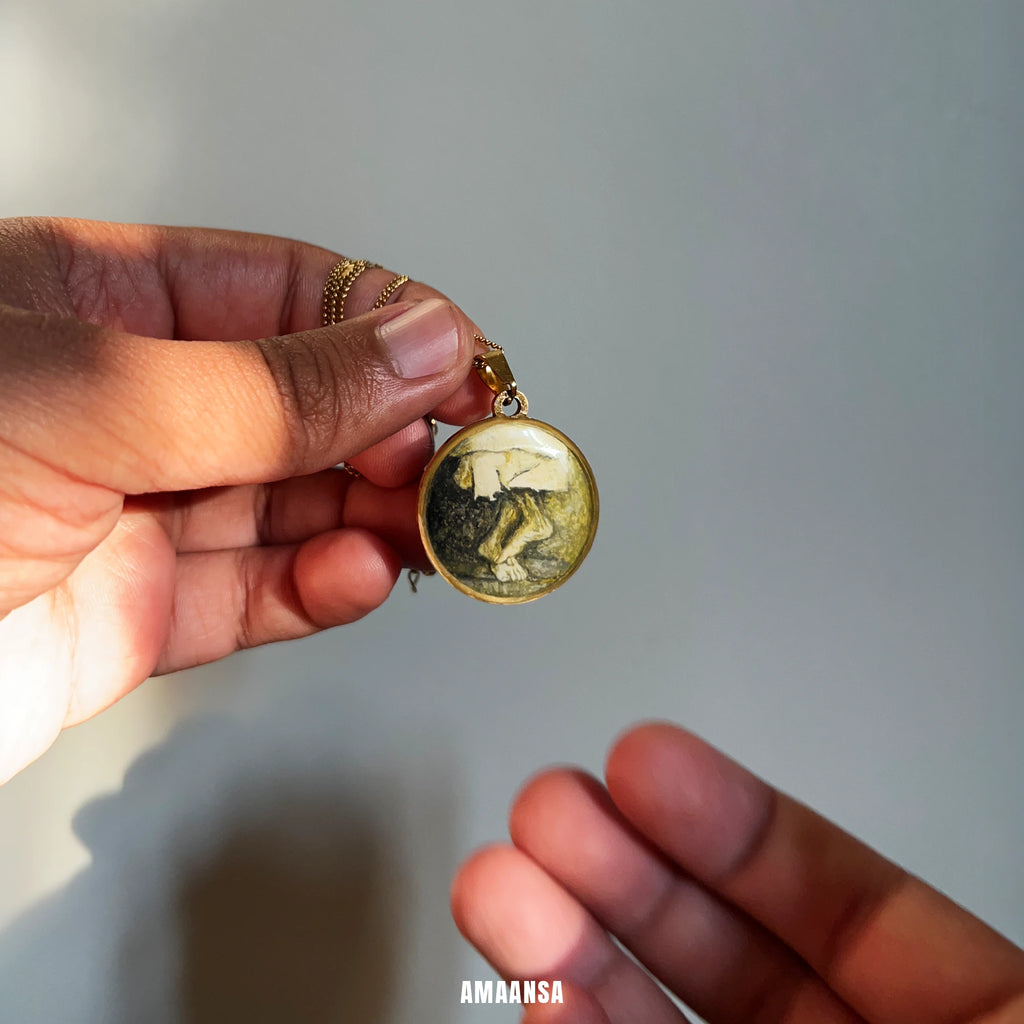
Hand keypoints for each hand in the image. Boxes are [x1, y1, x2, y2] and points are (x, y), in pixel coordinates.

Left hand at [0, 217, 490, 783]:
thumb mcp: (83, 394)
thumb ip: (267, 382)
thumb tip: (415, 343)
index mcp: (96, 307)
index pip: (280, 293)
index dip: (383, 323)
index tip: (462, 360)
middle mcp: (124, 409)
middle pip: (303, 405)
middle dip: (392, 431)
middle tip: (465, 457)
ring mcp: (134, 516)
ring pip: (294, 504)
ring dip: (375, 515)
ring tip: (434, 525)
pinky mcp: (136, 620)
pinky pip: (257, 595)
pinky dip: (321, 588)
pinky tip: (363, 571)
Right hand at [452, 722, 1023, 1022]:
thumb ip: (899, 967)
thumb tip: (744, 869)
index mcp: (969, 1019)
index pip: (834, 898)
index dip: (733, 822)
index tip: (645, 761)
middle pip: (726, 949)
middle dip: (624, 864)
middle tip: (549, 803)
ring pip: (657, 1022)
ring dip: (573, 945)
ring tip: (505, 879)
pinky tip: (542, 988)